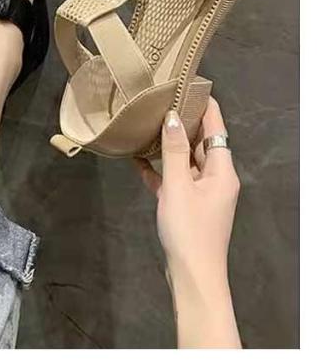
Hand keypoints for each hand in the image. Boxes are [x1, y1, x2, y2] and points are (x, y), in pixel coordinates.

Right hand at [135, 97, 240, 347]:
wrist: (192, 275)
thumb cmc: (189, 227)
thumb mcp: (178, 185)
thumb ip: (173, 151)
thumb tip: (172, 117)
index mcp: (221, 170)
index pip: (216, 129)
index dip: (205, 106)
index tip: (189, 85)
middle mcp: (215, 178)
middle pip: (201, 143)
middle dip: (183, 123)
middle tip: (161, 100)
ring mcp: (202, 193)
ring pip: (185, 161)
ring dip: (168, 145)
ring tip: (148, 124)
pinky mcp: (188, 206)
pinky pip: (174, 180)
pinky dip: (160, 170)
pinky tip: (139, 161)